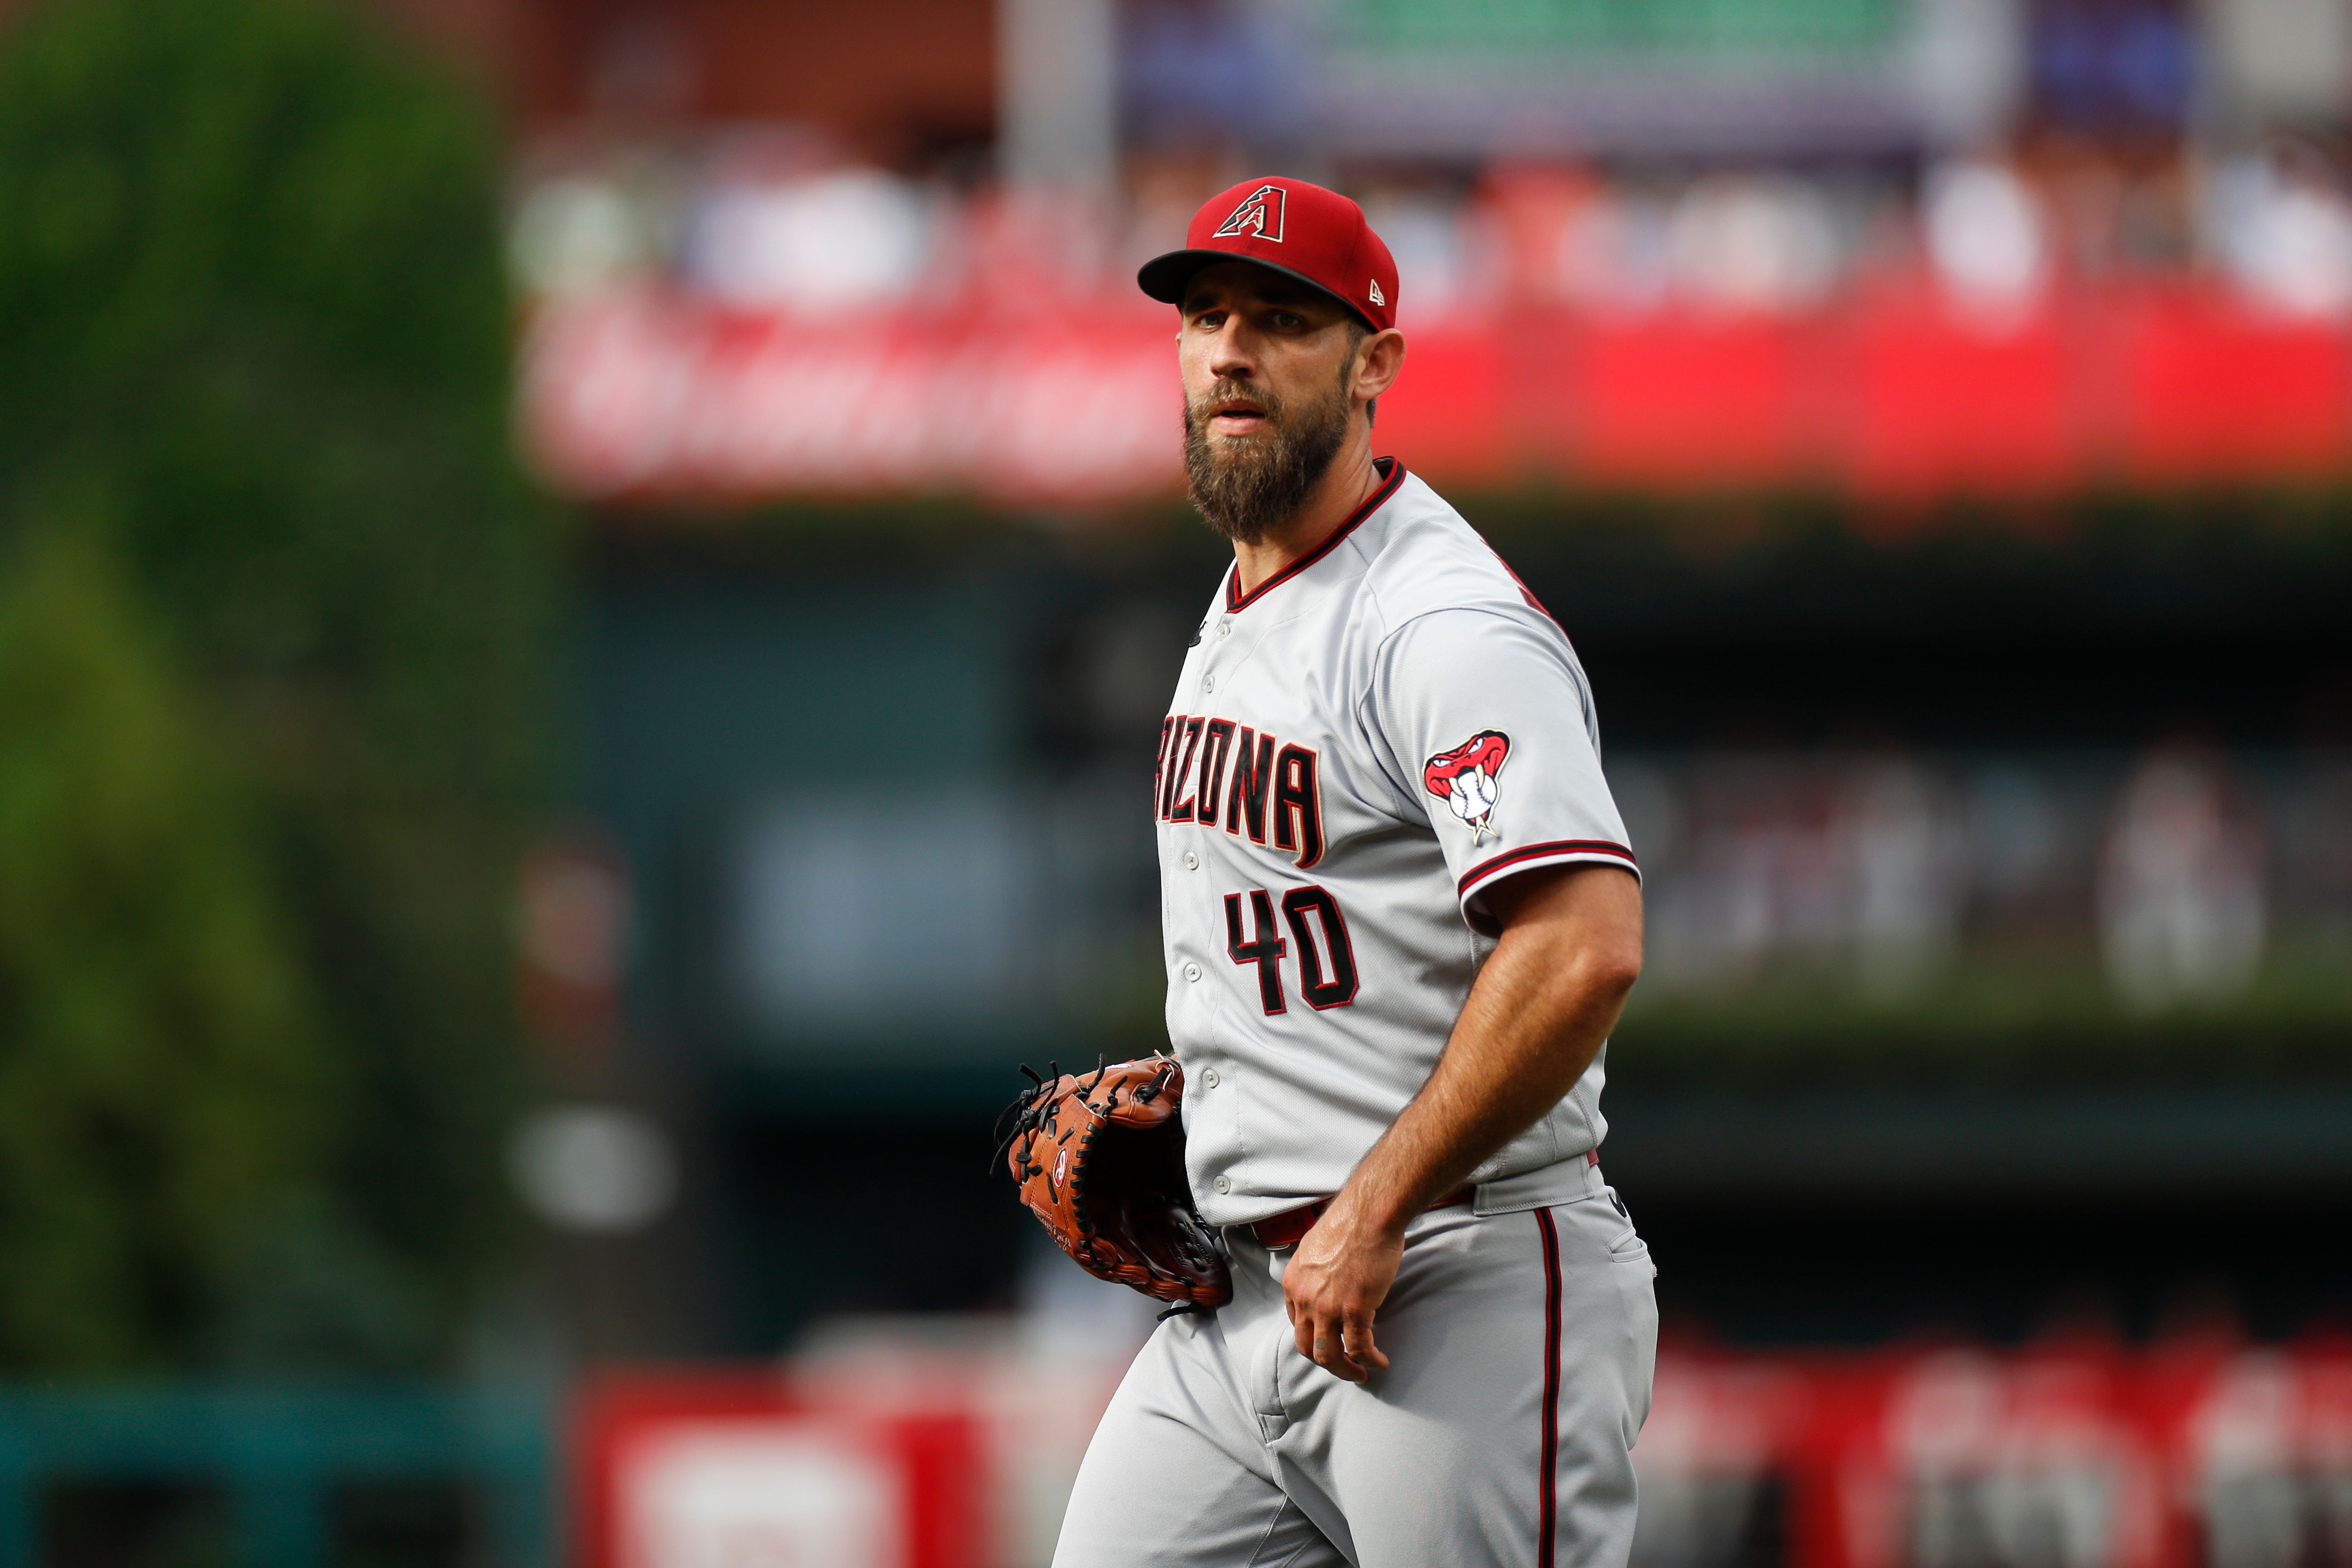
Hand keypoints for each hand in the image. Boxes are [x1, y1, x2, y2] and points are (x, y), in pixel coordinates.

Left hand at [1281, 1192, 1402, 1382]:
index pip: (1296, 1323)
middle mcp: (1304, 1299)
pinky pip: (1359, 1348)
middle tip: (1344, 1367)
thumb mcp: (1314, 1249)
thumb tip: (1325, 1283)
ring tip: (1361, 1373)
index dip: (1314, 1337)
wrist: (1369, 1214)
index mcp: (1292, 1283)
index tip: (1330, 1340)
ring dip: (1346, 1370)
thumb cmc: (1349, 1223)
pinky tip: (1380, 1362)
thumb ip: (1314, 1272)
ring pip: (1329, 1356)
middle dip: (1327, 1362)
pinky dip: (1370, 1360)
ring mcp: (1328, 1307)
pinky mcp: (1355, 1310)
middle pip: (1308, 1347)